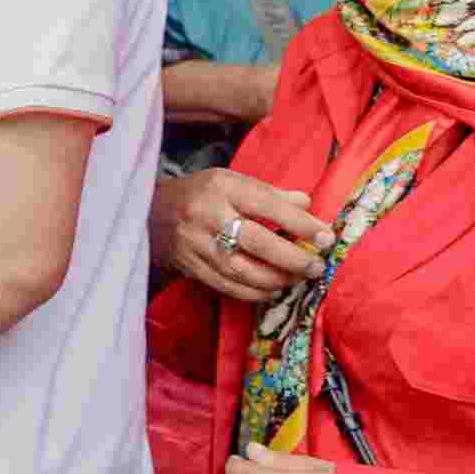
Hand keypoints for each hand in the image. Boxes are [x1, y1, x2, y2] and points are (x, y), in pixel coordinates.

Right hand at [154, 166, 327, 306]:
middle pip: (257, 242)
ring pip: (243, 270)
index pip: (268, 206)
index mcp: (223, 187)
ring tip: (298, 279)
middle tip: (317, 266)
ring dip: (277, 279)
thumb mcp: (232, 181)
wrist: (147, 210)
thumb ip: (270, 194)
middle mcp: (208, 215)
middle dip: (293, 258)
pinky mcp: (191, 267)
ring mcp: (196, 244)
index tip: (327, 237)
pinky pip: (228, 286)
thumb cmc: (200, 193)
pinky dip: (255, 292)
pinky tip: (273, 290)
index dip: (301, 224)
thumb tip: (307, 206)